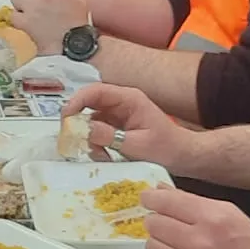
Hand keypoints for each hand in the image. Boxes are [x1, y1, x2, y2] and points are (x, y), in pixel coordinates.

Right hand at [62, 83, 199, 167]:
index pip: (95, 92)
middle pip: (88, 105)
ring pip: (90, 121)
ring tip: (100, 155)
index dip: (76, 101)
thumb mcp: (138, 145)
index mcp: (129, 99)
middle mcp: (121, 103)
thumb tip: (82, 129)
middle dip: (79, 124)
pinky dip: (96, 145)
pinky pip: (96, 132)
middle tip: (75, 142)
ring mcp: (117, 115)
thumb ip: (110, 137)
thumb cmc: (167, 148)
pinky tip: (105, 157)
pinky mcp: (116, 127)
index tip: (66, 118)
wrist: (184, 157)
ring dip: (89, 138)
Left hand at [141, 186, 249, 248]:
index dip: (151, 198)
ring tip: (175, 246)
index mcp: (213, 218)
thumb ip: (193, 202)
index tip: (147, 199)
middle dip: (157, 222)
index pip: (167, 202)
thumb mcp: (231, 215)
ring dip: (160, 243)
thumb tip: (160, 191)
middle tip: (167, 225)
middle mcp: (199, 242)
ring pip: (152, 247)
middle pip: (154, 224)